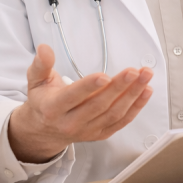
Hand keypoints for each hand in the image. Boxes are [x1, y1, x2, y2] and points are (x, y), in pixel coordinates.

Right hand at [7, 44, 152, 162]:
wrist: (44, 130)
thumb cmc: (43, 101)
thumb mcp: (36, 81)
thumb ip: (41, 64)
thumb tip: (44, 48)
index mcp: (53, 108)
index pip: (73, 97)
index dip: (89, 87)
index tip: (105, 76)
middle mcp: (70, 123)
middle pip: (99, 105)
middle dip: (119, 87)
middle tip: (134, 71)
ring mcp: (87, 130)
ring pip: (114, 113)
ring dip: (133, 94)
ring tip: (145, 77)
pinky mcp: (100, 134)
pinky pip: (121, 121)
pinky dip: (136, 107)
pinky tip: (145, 91)